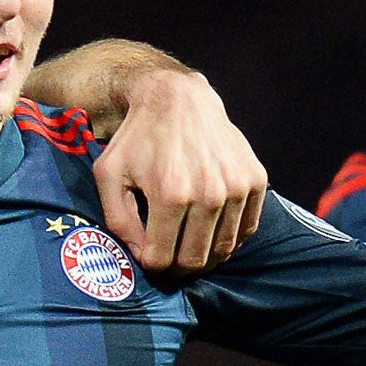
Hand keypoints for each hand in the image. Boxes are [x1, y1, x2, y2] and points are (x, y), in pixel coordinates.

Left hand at [94, 70, 267, 274]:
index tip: (148, 254)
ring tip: (188, 244)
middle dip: (177, 267)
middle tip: (169, 257)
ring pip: (223, 250)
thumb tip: (142, 257)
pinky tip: (211, 229)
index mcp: (171, 194)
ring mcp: (236, 187)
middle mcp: (209, 194)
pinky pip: (246, 230)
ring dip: (204, 255)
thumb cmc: (137, 138)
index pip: (163, 258)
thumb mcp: (110, 175)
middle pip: (195, 260)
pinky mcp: (255, 180)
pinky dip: (229, 238)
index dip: (152, 264)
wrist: (178, 98)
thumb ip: (119, 221)